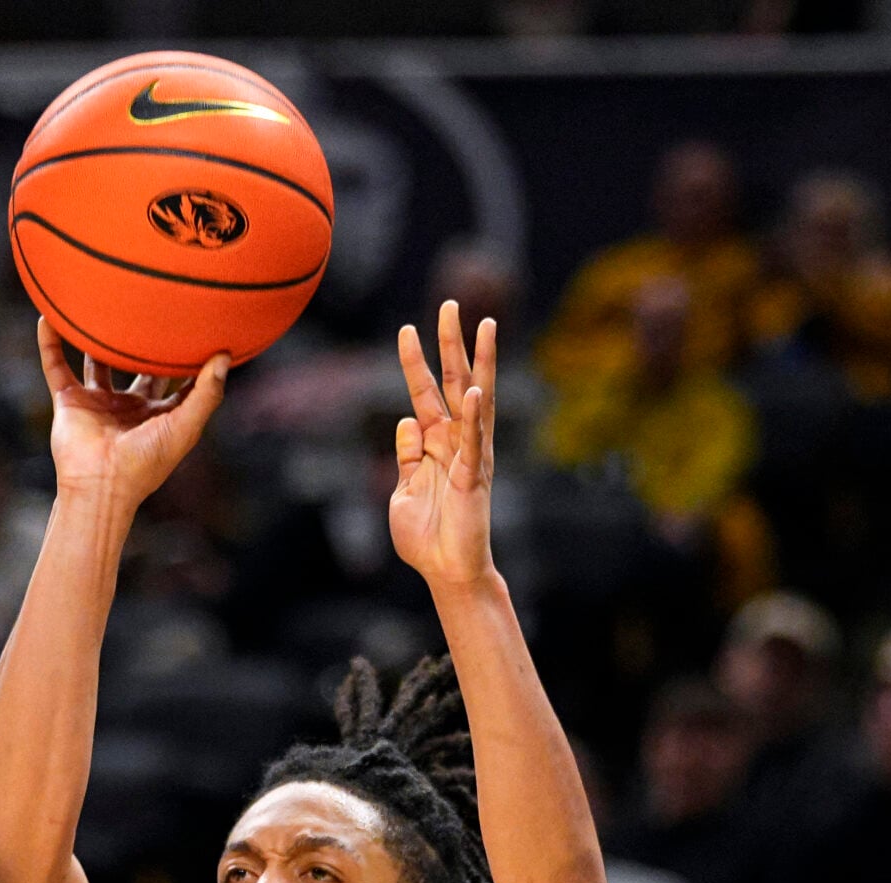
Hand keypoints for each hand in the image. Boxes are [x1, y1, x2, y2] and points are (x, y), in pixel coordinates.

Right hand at [38, 318, 227, 509]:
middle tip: (150, 308)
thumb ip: (207, 393)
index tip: (197, 328)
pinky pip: (55, 366)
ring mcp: (97, 403)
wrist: (101, 485)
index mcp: (158, 415)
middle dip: (141, 343)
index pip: (175, 381)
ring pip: (95, 362)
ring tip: (100, 304)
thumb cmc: (147, 463)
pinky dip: (49, 343)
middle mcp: (128, 407)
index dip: (185, 359)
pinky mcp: (69, 402)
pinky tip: (48, 316)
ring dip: (94, 338)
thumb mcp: (186, 426)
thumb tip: (225, 357)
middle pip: (136, 366)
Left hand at [389, 300, 497, 588]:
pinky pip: (477, 441)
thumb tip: (406, 421)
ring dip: (480, 362)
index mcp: (433, 444)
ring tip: (486, 325)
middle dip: (451, 343)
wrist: (445, 571)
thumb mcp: (403, 491)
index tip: (407, 328)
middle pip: (454, 382)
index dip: (415, 361)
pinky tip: (480, 391)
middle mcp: (455, 441)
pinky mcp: (475, 476)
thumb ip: (407, 456)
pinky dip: (477, 417)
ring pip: (476, 399)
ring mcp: (469, 455)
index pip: (424, 392)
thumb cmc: (426, 537)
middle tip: (450, 303)